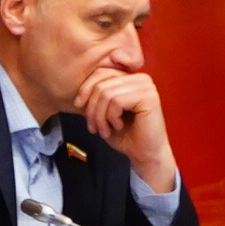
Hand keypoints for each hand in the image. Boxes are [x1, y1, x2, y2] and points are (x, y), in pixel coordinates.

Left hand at [77, 66, 177, 191]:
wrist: (142, 153)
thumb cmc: (124, 134)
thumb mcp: (103, 111)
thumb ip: (94, 96)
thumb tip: (75, 87)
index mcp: (130, 78)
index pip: (100, 72)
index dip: (85, 89)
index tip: (77, 105)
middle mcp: (140, 78)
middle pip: (101, 84)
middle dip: (92, 109)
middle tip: (94, 127)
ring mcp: (146, 86)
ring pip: (106, 94)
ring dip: (100, 117)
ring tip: (105, 130)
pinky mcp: (149, 97)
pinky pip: (117, 101)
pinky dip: (111, 117)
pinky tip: (118, 126)